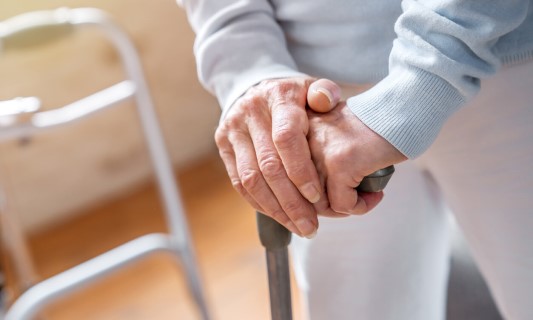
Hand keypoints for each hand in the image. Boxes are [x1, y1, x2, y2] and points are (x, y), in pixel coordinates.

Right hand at [215, 77, 320, 237]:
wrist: (257, 87)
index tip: (316, 197)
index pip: (286, 138)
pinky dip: (259, 203)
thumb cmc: (295, 96)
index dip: (301, 171)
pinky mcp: (223, 145)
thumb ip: (325, 93)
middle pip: (268, 166)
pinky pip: (239, 182)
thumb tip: (325, 101)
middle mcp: (250, 112)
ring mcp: (233, 129)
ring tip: (298, 227)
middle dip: (291, 201)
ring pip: (251, 179)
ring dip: (275, 209)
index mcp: (278, 97)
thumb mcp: (313, 88)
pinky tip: (279, 217)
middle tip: (311, 226)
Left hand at [306, 81, 406, 215]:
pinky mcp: (341, 163)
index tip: (336, 195)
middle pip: (302, 194)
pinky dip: (361, 206)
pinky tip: (376, 195)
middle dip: (330, 206)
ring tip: (365, 198)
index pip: (291, 179)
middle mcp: (303, 141)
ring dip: (346, 208)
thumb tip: (314, 202)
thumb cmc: (371, 126)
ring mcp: (321, 152)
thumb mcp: (333, 138)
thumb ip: (318, 161)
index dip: (314, 194)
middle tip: (353, 201)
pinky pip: (343, 204)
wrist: (400, 109)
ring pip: (321, 203)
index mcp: (297, 133)